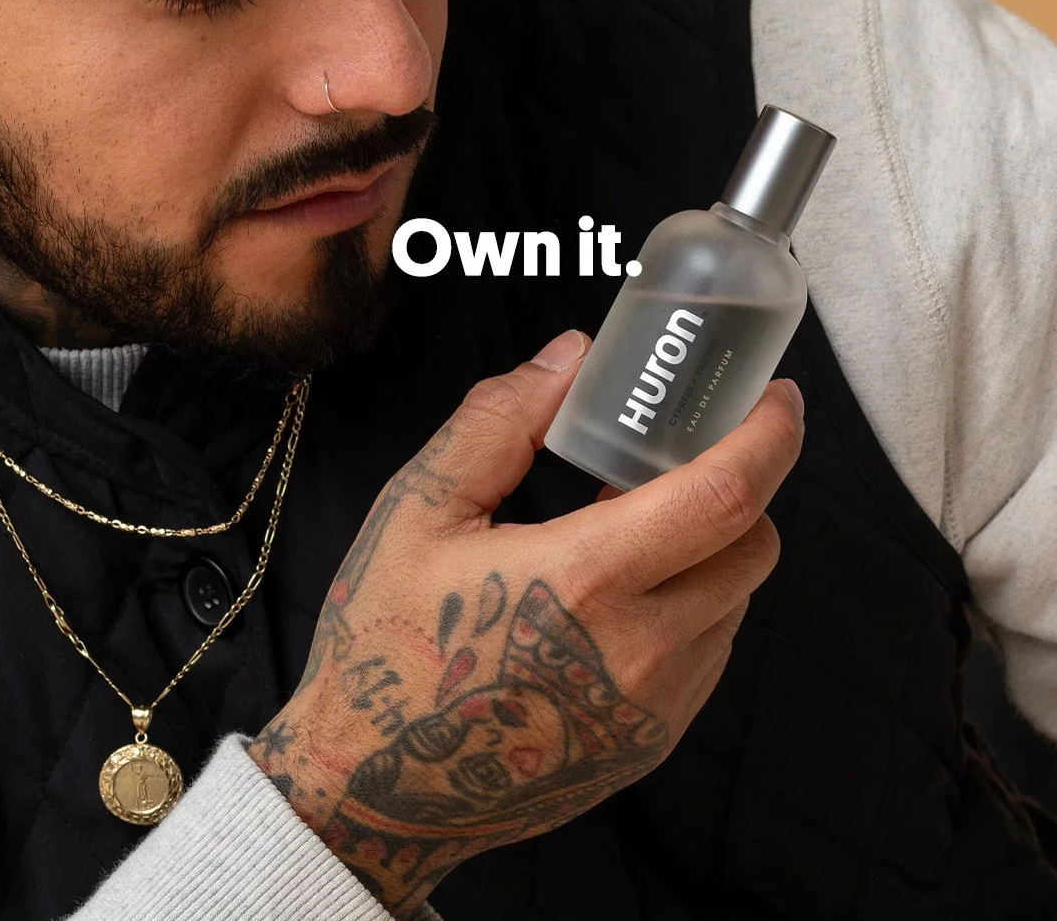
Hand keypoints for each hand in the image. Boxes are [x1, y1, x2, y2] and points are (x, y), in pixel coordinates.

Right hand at [247, 329, 803, 917]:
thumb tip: (572, 355)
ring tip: (635, 523)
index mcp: (588, 580)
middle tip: (685, 454)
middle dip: (743, 485)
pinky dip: (693, 602)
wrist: (372, 792)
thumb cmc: (386, 639)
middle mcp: (644, 649)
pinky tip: (624, 590)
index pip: (725, 496)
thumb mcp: (421, 509)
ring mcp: (655, 707)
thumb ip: (501, 420)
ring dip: (713, 546)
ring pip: (737, 600)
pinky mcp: (651, 743)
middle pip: (754, 545)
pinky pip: (709, 652)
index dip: (768, 436)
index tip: (777, 394)